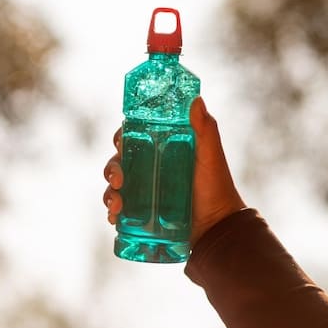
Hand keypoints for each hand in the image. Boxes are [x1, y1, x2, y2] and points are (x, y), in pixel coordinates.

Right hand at [102, 97, 245, 246]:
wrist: (218, 226)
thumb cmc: (217, 186)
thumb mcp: (210, 156)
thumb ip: (206, 129)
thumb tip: (196, 100)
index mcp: (162, 149)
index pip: (134, 137)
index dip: (121, 136)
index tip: (120, 142)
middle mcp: (150, 168)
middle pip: (119, 161)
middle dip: (111, 169)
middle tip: (119, 179)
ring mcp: (145, 191)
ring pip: (115, 186)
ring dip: (109, 193)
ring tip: (117, 205)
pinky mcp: (143, 213)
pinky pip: (120, 210)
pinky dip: (113, 212)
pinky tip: (115, 217)